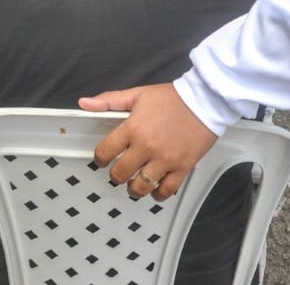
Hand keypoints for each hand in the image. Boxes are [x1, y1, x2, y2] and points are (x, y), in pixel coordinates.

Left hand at [81, 83, 216, 201]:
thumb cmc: (172, 98)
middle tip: (119, 172)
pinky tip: (155, 189)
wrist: (204, 101)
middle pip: (120, 173)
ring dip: (134, 188)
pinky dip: (158, 195)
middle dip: (116, 175)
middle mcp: (147, 147)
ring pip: (141, 187)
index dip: (100, 158)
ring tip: (134, 184)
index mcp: (133, 128)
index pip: (105, 151)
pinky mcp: (182, 168)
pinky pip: (166, 190)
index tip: (103, 159)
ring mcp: (165, 160)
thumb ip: (109, 100)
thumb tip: (84, 104)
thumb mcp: (137, 94)